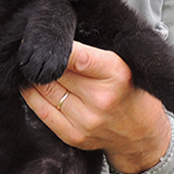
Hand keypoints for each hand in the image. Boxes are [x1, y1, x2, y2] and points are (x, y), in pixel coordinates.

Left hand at [21, 41, 170, 173]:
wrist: (142, 135)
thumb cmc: (132, 94)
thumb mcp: (122, 64)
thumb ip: (91, 53)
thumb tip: (56, 41)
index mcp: (116, 74)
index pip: (76, 56)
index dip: (57, 46)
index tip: (47, 37)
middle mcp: (101, 99)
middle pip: (56, 72)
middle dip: (46, 60)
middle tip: (39, 50)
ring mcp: (86, 121)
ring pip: (45, 90)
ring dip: (35, 77)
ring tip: (34, 67)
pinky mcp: (74, 136)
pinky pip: (42, 112)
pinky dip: (33, 96)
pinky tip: (31, 86)